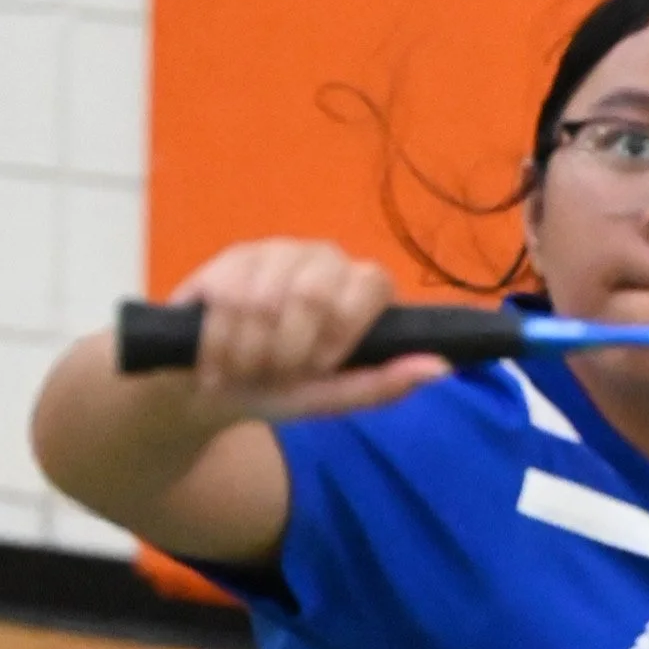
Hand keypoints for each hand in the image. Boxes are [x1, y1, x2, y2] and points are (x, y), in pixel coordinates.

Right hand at [169, 239, 448, 422]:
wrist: (208, 386)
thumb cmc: (279, 390)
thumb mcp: (331, 398)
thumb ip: (384, 384)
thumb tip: (441, 368)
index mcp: (361, 290)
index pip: (372, 284)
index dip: (342, 330)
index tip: (319, 366)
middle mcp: (326, 260)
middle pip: (316, 291)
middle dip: (289, 349)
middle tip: (276, 371)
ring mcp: (279, 250)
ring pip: (267, 299)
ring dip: (251, 351)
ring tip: (245, 368)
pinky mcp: (234, 256)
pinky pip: (229, 296)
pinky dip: (222, 341)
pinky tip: (219, 355)